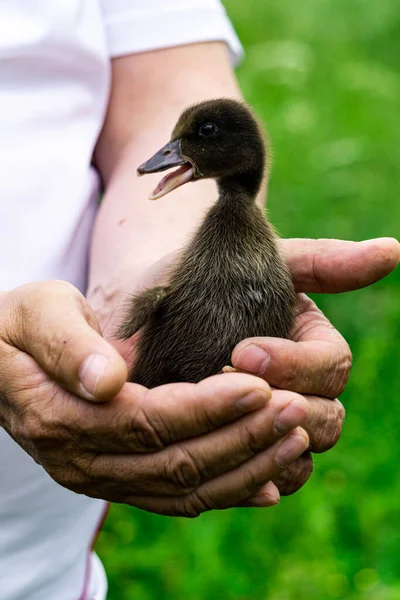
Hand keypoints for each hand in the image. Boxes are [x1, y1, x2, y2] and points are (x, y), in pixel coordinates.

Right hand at [0, 280, 311, 514]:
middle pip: (176, 462)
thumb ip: (66, 344)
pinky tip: (268, 479)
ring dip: (246, 466)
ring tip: (295, 438)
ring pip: (184, 490)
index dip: (208, 408)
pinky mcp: (118, 479)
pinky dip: (226, 491)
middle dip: (242, 438)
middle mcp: (83, 461)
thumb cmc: (21, 325)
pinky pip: (177, 498)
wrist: (2, 359)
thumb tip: (106, 379)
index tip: (259, 386)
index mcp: (62, 417)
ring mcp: (101, 477)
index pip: (150, 422)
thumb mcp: (35, 314)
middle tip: (295, 410)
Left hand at [230, 237, 399, 495]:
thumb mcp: (259, 262)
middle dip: (283, 407)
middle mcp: (305, 390)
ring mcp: (277, 425)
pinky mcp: (249, 452)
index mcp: (313, 345)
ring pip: (300, 457)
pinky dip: (250, 476)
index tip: (241, 351)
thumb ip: (323, 262)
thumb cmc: (208, 279)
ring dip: (268, 446)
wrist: (151, 310)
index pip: (332, 366)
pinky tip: (217, 460)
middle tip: (226, 387)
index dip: (295, 364)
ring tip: (220, 426)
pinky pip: (265, 482)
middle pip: (326, 418)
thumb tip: (392, 251)